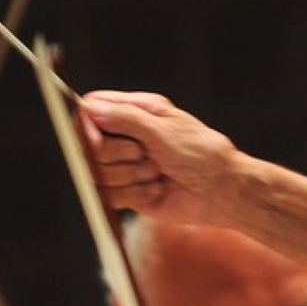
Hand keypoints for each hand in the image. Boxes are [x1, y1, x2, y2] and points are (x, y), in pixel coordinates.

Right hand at [79, 91, 242, 224]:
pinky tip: (157, 189)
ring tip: (157, 172)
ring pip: (97, 174)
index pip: (91, 108)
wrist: (219, 190)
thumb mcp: (163, 129)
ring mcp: (123, 166)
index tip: (97, 139)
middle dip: (117, 154)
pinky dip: (135, 194)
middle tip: (144, 154)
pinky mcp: (127, 193)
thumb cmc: (199, 152)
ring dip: (131, 175)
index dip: (87, 125)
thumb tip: (91, 109)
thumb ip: (126, 118)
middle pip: (88, 146)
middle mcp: (125, 137)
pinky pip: (110, 197)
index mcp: (134, 111)